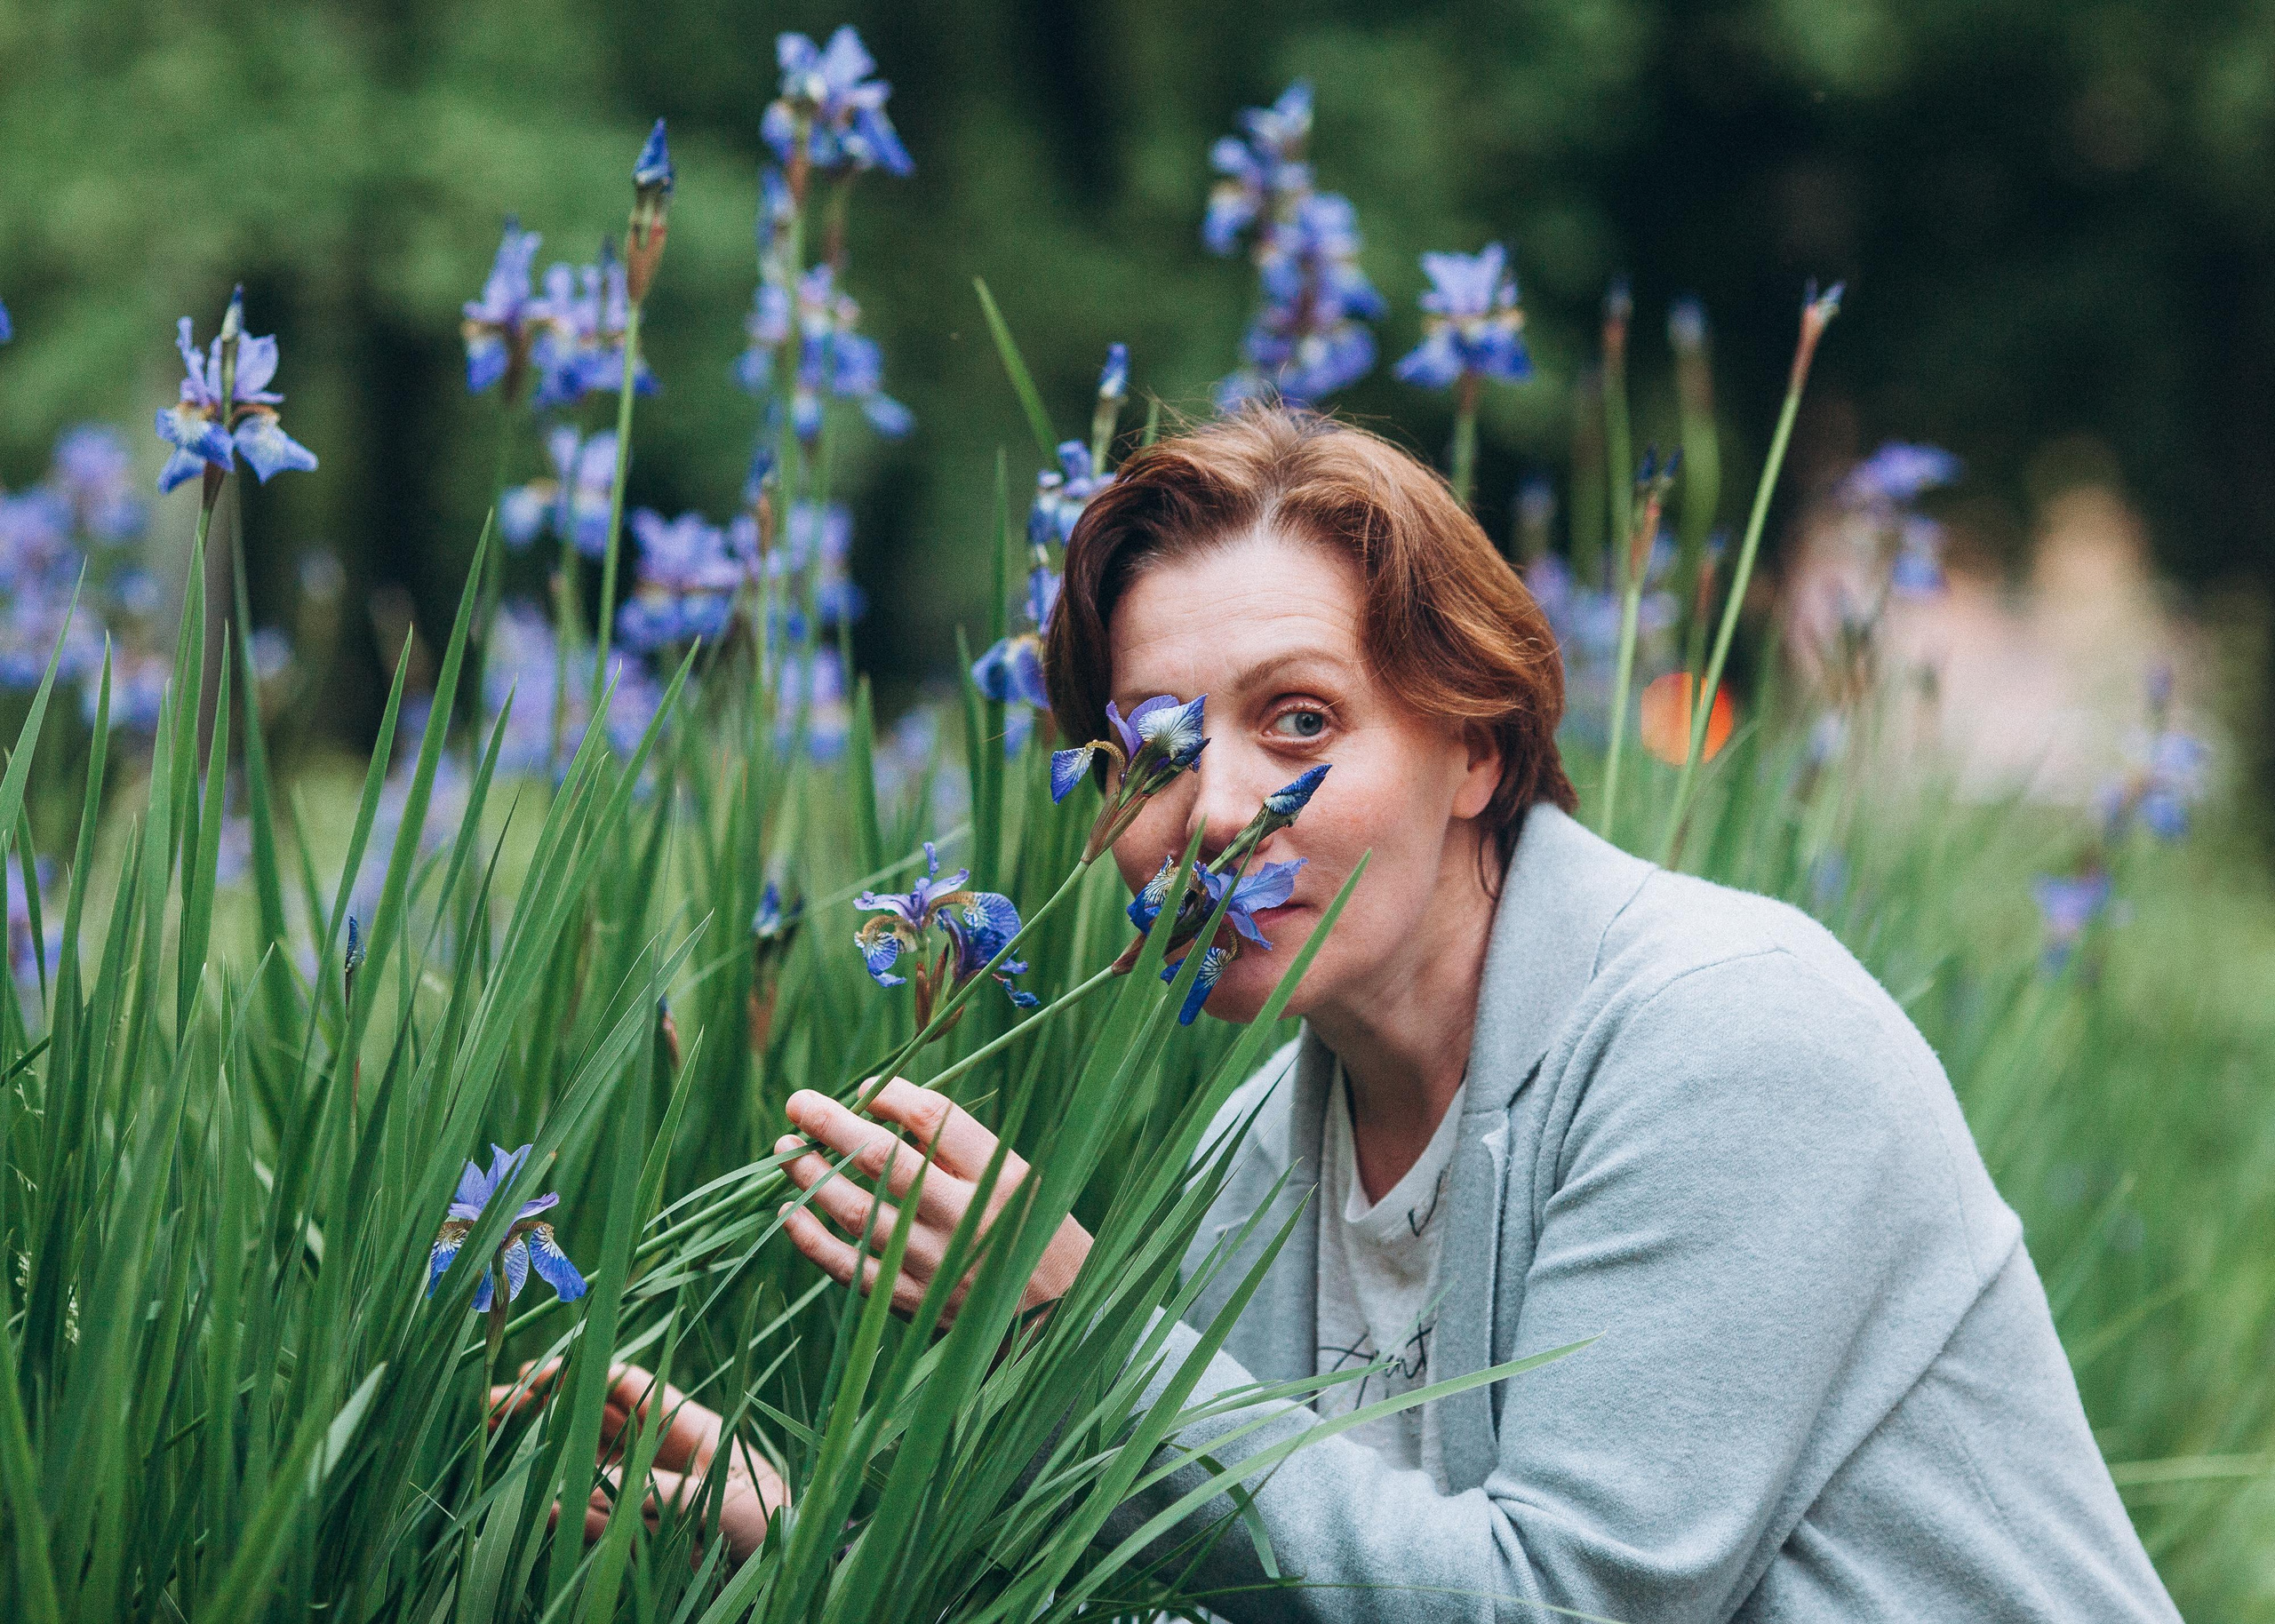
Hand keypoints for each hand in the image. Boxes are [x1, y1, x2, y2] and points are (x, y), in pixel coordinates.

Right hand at [489, 1360, 785, 1566]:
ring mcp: (647, 1494)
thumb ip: (662, 1491)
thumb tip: (600, 1483)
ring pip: (585, 1469)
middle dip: (546, 1409)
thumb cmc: (772, 1522)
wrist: (788, 1571)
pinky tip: (538, 1509)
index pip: (624, 1387)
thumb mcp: (724, 1498)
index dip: (580, 1373)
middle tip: (492, 1406)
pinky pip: (595, 1522)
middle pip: (594, 1421)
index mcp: (687, 1426)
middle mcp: (660, 1454)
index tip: (532, 1376)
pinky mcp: (641, 1537)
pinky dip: (567, 1516)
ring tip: (499, 1449)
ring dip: (545, 1459)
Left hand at [775, 1079, 1092, 1323]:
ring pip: (857, 1210)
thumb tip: (880, 1107)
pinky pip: (849, 1266)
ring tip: (784, 1150)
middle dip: (833, 1125)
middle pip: (885, 1159)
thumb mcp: (1021, 1179)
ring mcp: (935, 1263)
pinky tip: (788, 1212)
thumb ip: (960, 1148)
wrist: (1059, 1321)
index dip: (891, 1096)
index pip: (934, 1119)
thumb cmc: (1033, 1234)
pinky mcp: (913, 1302)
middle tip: (798, 1103)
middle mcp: (964, 1217)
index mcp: (1000, 1177)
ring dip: (812, 1176)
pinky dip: (812, 1238)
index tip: (865, 1089)